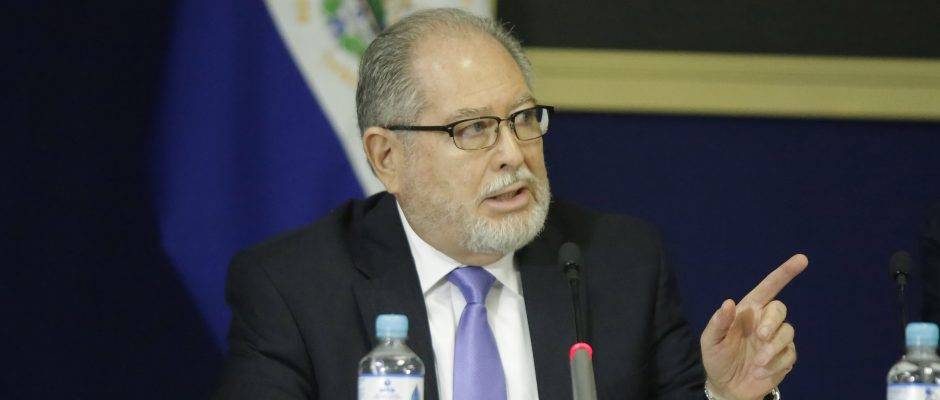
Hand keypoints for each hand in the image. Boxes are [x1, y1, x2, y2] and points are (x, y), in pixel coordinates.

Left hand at [700, 254, 807, 399]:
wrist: (727, 386)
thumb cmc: (717, 358)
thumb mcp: (710, 341)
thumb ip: (718, 322)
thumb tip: (728, 302)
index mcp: (748, 311)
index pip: (768, 287)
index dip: (784, 273)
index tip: (801, 259)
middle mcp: (764, 321)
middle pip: (780, 309)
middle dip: (772, 322)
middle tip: (760, 337)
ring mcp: (776, 339)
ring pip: (788, 332)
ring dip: (772, 349)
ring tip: (757, 363)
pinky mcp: (785, 357)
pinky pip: (789, 355)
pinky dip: (775, 364)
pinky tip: (760, 372)